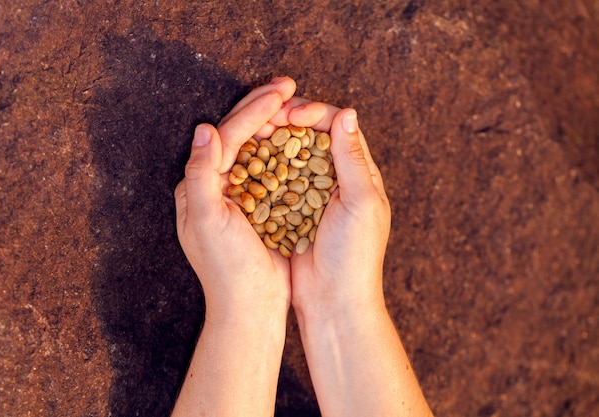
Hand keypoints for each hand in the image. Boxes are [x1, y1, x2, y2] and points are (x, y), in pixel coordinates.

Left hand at [174, 77, 296, 324]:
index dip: (253, 111)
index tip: (281, 92)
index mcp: (199, 185)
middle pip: (240, 135)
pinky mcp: (259, 206)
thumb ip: (200, 175)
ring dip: (276, 123)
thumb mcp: (206, 221)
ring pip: (258, 147)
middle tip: (289, 84)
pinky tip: (303, 137)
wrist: (249, 307)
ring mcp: (239, 195)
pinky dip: (287, 148)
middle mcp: (215, 185)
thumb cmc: (226, 269)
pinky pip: (273, 168)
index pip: (227, 136)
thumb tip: (203, 128)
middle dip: (264, 107)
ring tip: (297, 103)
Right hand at [272, 100, 391, 314]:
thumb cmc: (355, 254)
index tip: (291, 113)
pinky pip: (273, 181)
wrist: (334, 300)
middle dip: (286, 120)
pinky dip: (261, 168)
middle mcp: (333, 177)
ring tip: (251, 132)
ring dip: (270, 141)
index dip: (313, 112)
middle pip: (308, 135)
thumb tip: (348, 112)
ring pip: (287, 155)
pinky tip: (245, 160)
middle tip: (263, 116)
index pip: (335, 126)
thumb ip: (352, 158)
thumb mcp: (360, 202)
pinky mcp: (288, 209)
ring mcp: (308, 193)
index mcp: (358, 172)